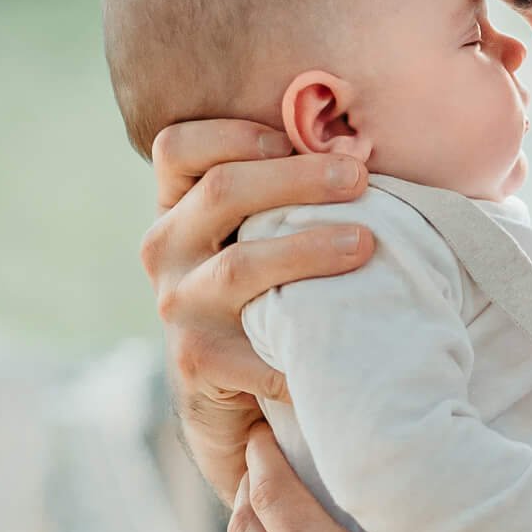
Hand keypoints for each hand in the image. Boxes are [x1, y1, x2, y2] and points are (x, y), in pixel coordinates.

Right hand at [143, 119, 374, 502]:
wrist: (234, 397)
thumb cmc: (266, 296)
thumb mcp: (260, 238)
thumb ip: (286, 196)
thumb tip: (362, 149)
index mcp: (179, 209)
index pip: (177, 148)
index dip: (233, 134)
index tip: (294, 138)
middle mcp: (166, 249)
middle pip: (220, 192)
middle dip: (296, 178)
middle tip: (358, 178)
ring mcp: (178, 307)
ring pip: (241, 265)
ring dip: (308, 250)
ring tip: (364, 246)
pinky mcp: (197, 360)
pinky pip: (255, 347)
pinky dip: (304, 343)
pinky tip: (347, 343)